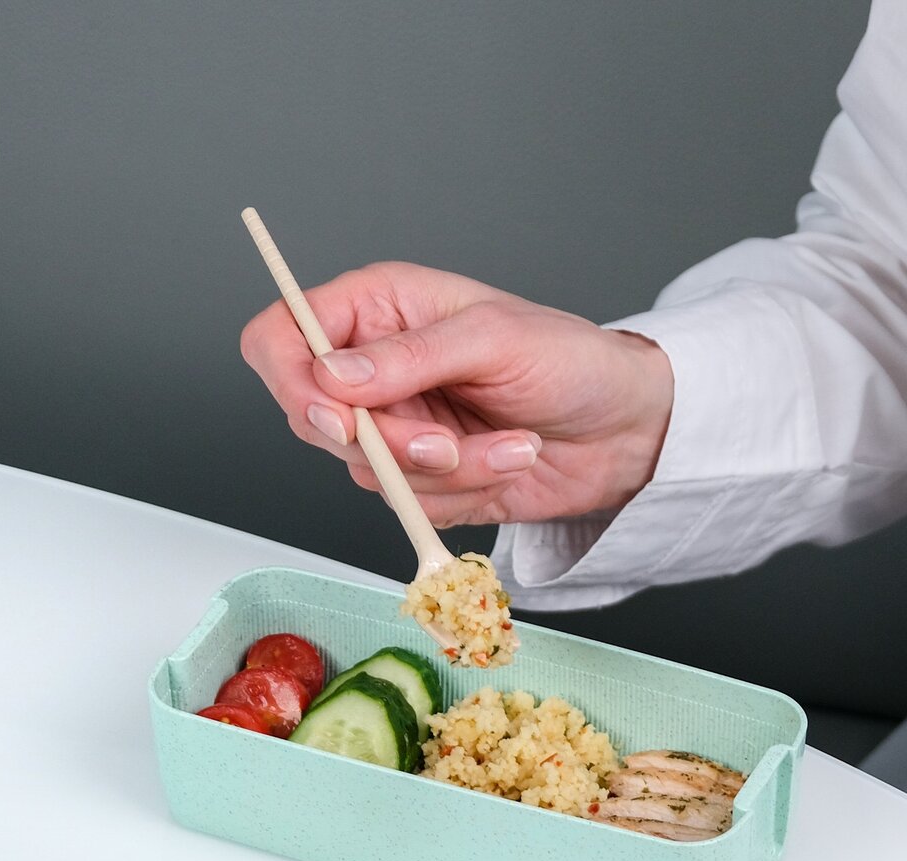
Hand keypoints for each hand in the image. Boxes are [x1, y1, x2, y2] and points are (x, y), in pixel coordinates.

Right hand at [240, 262, 674, 528]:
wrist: (625, 429)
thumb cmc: (569, 359)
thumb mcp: (491, 338)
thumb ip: (407, 360)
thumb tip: (331, 378)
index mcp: (378, 309)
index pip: (281, 338)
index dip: (290, 381)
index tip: (336, 416)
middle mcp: (377, 369)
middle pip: (315, 422)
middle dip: (389, 444)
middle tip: (445, 441)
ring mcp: (400, 428)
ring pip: (371, 474)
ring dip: (447, 471)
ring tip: (508, 441)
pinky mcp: (427, 480)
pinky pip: (414, 505)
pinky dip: (468, 492)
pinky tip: (510, 460)